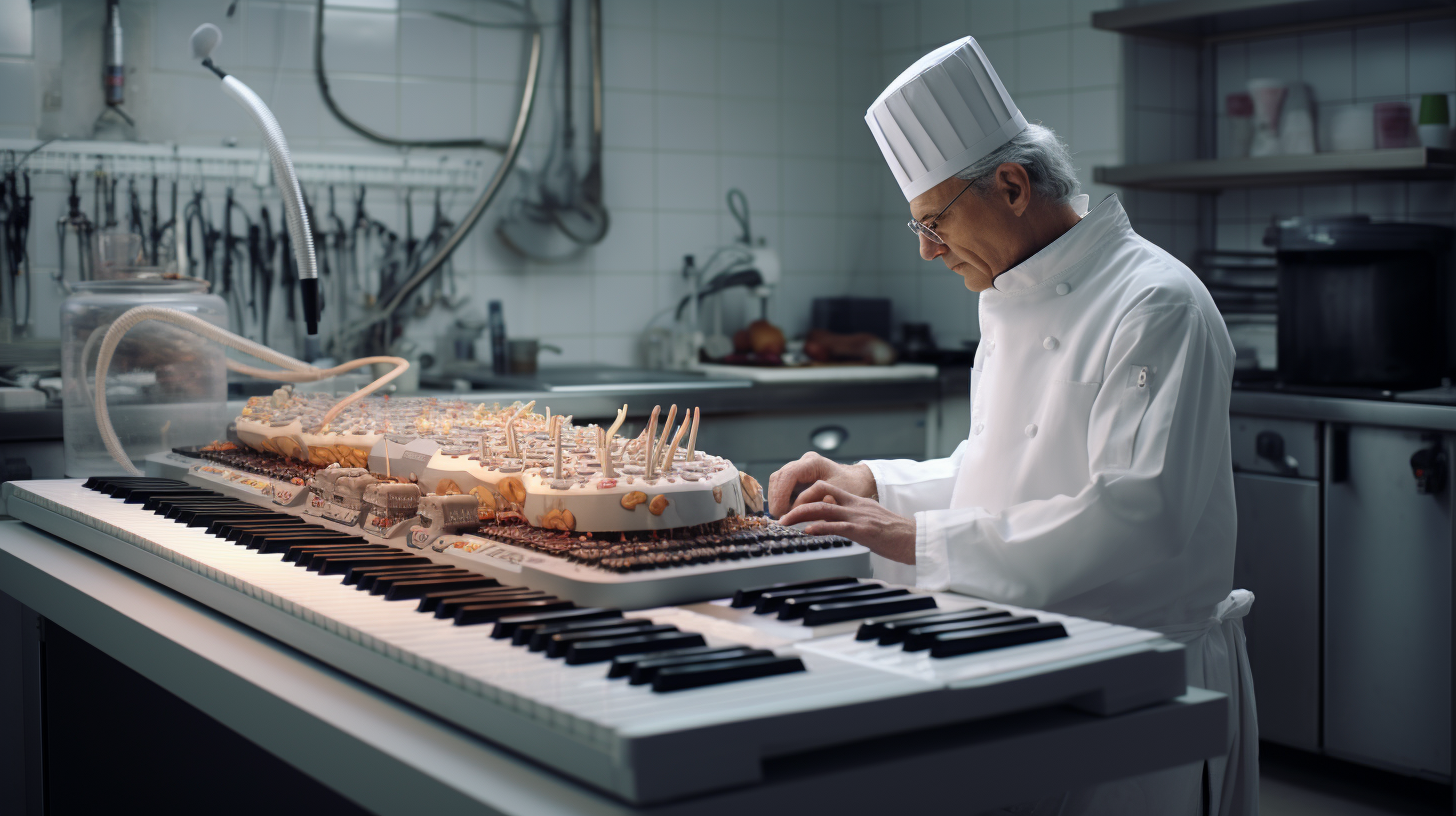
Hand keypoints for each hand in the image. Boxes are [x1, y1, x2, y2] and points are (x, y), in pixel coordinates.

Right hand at [768, 451, 876, 517]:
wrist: (858, 482)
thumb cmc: (851, 488)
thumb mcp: (838, 497)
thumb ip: (818, 504)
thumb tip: (797, 513)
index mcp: (813, 463)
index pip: (788, 475)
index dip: (781, 494)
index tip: (781, 512)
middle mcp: (803, 462)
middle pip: (778, 477)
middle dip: (776, 499)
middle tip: (780, 518)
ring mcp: (799, 468)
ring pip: (777, 481)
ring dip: (776, 499)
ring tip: (782, 517)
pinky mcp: (796, 476)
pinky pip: (781, 486)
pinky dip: (780, 499)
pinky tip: (785, 511)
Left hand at [778, 481, 915, 564]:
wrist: (916, 538)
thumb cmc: (896, 534)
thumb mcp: (871, 520)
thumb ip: (852, 519)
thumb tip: (835, 525)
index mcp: (856, 501)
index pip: (825, 489)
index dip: (805, 494)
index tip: (790, 506)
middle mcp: (854, 505)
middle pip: (819, 494)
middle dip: (796, 503)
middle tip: (781, 515)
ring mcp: (858, 517)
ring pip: (823, 508)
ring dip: (800, 514)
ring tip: (785, 522)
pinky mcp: (863, 530)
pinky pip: (837, 526)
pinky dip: (819, 527)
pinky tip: (807, 531)